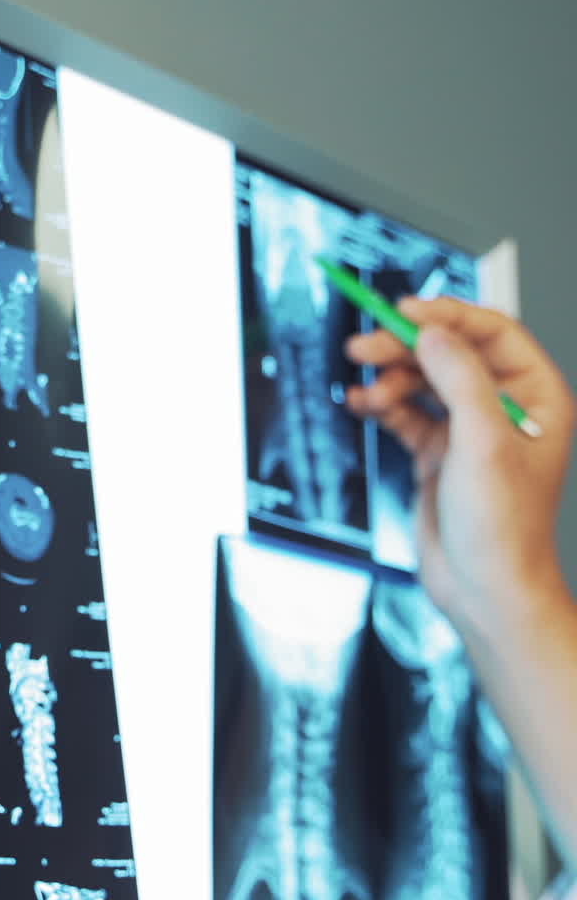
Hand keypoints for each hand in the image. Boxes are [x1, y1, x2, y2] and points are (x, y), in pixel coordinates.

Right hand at [344, 296, 575, 642]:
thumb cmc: (503, 528)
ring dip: (390, 379)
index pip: (492, 335)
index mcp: (536, 398)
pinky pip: (407, 414)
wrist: (483, 589)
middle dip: (406, 348)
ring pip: (423, 382)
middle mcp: (504, 409)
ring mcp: (470, 431)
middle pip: (449, 354)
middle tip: (365, 346)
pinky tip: (363, 405)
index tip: (406, 311)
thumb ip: (459, 380)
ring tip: (364, 389)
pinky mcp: (439, 453)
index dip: (448, 317)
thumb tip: (435, 334)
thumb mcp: (483, 443)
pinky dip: (383, 406)